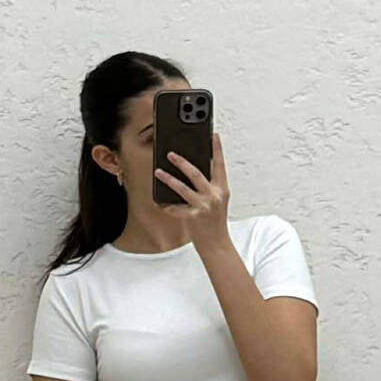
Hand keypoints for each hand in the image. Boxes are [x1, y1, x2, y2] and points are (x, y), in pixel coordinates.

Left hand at [155, 133, 229, 248]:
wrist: (217, 245)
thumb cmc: (215, 222)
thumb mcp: (218, 200)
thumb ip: (210, 186)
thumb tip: (194, 169)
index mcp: (222, 189)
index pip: (220, 165)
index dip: (217, 149)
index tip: (213, 135)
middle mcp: (214, 196)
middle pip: (196, 173)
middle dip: (182, 162)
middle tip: (170, 153)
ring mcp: (203, 206)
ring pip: (183, 188)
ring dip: (168, 179)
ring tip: (158, 172)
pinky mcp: (194, 217)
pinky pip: (176, 208)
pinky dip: (166, 205)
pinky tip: (158, 202)